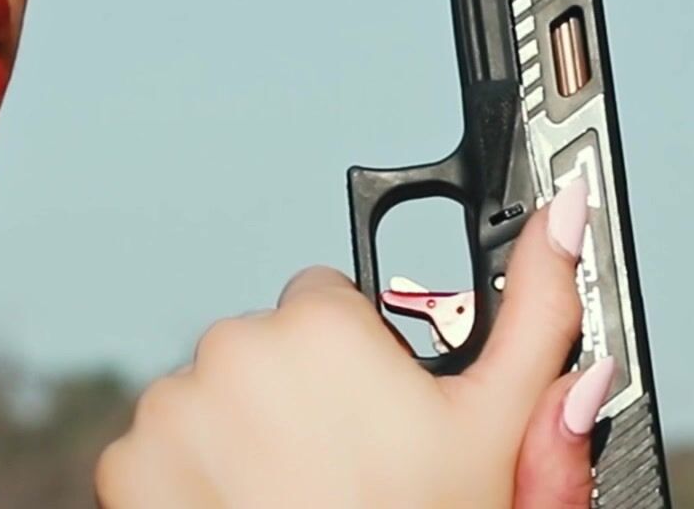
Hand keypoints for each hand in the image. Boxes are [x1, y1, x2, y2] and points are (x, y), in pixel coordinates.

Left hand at [96, 178, 599, 507]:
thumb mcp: (496, 425)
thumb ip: (536, 308)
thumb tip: (568, 212)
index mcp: (320, 323)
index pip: (333, 298)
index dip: (366, 359)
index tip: (383, 415)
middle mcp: (233, 348)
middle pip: (272, 345)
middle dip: (305, 392)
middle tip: (349, 465)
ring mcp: (171, 409)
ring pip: (219, 394)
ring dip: (248, 431)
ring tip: (298, 494)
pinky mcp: (125, 465)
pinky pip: (165, 447)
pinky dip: (195, 475)